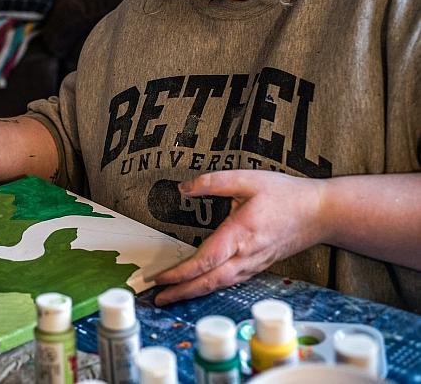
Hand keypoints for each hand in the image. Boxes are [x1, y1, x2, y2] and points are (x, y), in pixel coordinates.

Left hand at [153, 170, 327, 305]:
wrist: (322, 213)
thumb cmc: (285, 194)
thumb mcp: (247, 178)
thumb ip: (213, 182)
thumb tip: (183, 188)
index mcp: (240, 234)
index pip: (205, 261)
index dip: (180, 273)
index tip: (160, 278)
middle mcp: (246, 255)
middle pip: (209, 281)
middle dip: (181, 292)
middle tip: (156, 298)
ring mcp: (254, 264)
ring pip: (220, 284)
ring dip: (193, 292)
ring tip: (171, 296)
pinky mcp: (258, 265)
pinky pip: (231, 281)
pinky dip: (211, 287)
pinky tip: (198, 287)